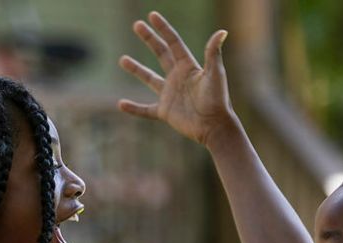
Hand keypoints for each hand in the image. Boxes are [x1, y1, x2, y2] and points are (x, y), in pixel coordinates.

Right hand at [118, 11, 234, 145]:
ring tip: (122, 60)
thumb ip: (213, 53)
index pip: (173, 43)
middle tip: (137, 25)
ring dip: (136, 69)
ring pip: (149, 79)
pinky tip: (120, 104)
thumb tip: (222, 32)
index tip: (152, 16)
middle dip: (149, 39)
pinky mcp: (165, 112)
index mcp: (188, 66)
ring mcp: (170, 94)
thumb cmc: (217, 100)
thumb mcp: (215, 74)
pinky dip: (134, 108)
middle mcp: (177, 77)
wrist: (214, 126)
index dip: (163, 29)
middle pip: (160, 53)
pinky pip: (145, 110)